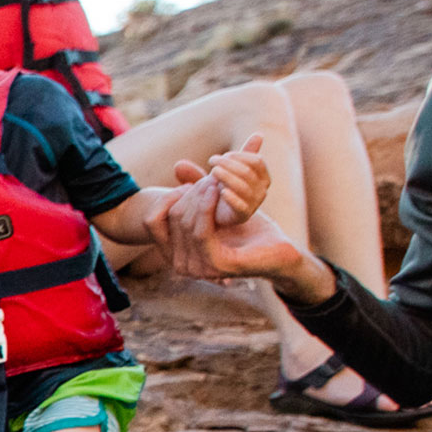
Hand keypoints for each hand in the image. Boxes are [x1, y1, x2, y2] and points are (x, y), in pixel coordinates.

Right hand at [158, 164, 330, 300]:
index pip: (152, 221)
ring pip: (184, 223)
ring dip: (199, 197)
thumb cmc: (250, 231)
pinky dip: (207, 209)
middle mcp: (181, 265)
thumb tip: (179, 163)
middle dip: (188, 195)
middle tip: (208, 180)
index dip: (166, 198)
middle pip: (171, 219)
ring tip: (214, 182)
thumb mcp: (217, 208)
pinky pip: (201, 232)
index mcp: (175, 256)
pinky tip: (218, 192)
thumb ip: (198, 188)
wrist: (280, 253)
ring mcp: (196, 269)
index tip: (187, 184)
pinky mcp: (215, 265)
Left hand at [202, 133, 271, 224]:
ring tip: (213, 171)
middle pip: (248, 173)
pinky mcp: (243, 215)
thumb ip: (244, 153)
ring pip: (243, 187)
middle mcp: (262, 190)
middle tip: (212, 160)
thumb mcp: (232, 169)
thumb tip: (260, 133)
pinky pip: (240, 206)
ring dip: (227, 177)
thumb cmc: (225, 185)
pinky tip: (221, 191)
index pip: (256, 161)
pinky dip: (231, 198)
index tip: (224, 155)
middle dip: (229, 164)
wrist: (215, 211)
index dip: (240, 156)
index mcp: (263, 176)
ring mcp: (254, 203)